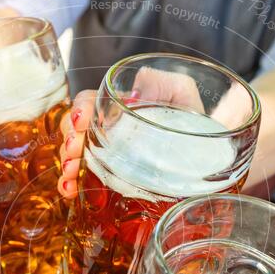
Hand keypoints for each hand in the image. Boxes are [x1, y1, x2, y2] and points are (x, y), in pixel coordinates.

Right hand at [57, 67, 204, 198]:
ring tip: (70, 175)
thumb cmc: (192, 121)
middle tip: (73, 152)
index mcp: (119, 107)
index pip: (89, 102)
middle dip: (69, 140)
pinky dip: (69, 184)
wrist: (207, 156)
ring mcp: (107, 156)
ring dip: (67, 164)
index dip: (79, 109)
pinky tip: (68, 190)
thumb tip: (137, 89)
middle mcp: (107, 130)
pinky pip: (82, 180)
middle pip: (75, 130)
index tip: (81, 121)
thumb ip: (163, 83)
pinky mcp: (110, 179)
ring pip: (74, 155)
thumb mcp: (182, 92)